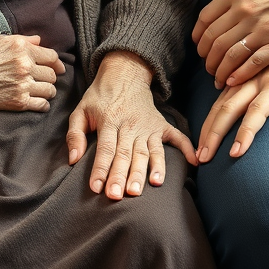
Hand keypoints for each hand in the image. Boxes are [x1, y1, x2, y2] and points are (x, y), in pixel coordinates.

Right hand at [0, 34, 65, 111]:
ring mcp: (22, 85)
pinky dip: (43, 104)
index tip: (58, 67)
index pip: (51, 56)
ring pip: (49, 90)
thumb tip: (39, 40)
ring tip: (43, 91)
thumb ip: (23, 40)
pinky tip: (39, 103)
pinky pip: (41, 105)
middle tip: (47, 80)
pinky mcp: (17, 102)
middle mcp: (25, 65)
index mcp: (22, 48)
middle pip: (52, 74)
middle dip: (51, 77)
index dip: (57, 63)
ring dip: (48, 90)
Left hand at [67, 51, 196, 200]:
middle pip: (127, 153)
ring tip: (150, 186)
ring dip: (150, 168)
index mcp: (109, 120)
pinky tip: (194, 163)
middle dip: (124, 175)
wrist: (124, 72)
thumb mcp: (81, 110)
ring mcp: (148, 125)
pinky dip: (186, 148)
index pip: (105, 148)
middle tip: (121, 196)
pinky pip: (176, 137)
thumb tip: (73, 159)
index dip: (101, 168)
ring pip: (149, 151)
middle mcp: (130, 124)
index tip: (97, 188)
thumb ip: (75, 134)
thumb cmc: (100, 96)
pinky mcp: (161, 124)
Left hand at [192, 0, 268, 88]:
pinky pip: (253, 63)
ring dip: (219, 70)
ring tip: (218, 78)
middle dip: (206, 58)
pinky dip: (239, 74)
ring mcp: (261, 27)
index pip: (205, 19)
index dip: (199, 37)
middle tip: (208, 67)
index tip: (200, 47)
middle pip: (214, 40)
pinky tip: (234, 81)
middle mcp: (244, 9)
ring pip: (229, 55)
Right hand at [196, 46, 268, 162]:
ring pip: (218, 103)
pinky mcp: (232, 77)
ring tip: (199, 152)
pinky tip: (202, 133)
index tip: (235, 154)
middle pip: (229, 108)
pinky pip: (216, 97)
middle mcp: (252, 79)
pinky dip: (208, 116)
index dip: (245, 132)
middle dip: (215, 134)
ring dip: (207, 127)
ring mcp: (239, 78)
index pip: (257, 111)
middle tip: (204, 158)